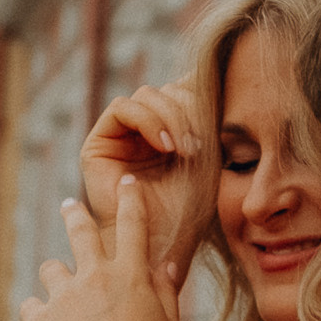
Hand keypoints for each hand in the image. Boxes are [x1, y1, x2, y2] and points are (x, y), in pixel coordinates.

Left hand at [21, 180, 183, 320]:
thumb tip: (166, 266)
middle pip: (80, 232)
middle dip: (75, 214)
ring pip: (51, 268)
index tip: (128, 183)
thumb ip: (165, 293)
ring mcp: (63, 297)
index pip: (133, 225)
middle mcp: (94, 277)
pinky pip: (30, 307)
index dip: (131, 200)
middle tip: (69, 205)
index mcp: (130, 275)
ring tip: (59, 290)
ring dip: (56, 276)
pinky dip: (37, 315)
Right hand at [80, 80, 206, 281]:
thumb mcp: (207, 155)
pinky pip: (122, 108)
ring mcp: (120, 136)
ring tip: (187, 150)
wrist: (162, 246)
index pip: (183, 89)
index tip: (222, 118)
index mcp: (169, 130)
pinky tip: (168, 146)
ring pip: (147, 94)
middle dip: (189, 109)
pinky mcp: (98, 144)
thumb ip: (204, 116)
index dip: (201, 95)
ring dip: (172, 117)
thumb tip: (200, 74)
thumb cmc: (188, 211)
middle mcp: (143, 131)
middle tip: (202, 144)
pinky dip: (149, 120)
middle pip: (166, 89)